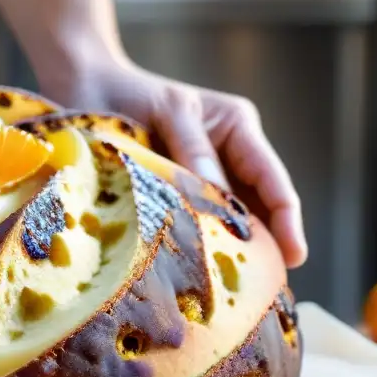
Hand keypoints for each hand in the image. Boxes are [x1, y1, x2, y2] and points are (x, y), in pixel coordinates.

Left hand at [45, 60, 307, 269]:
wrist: (83, 86)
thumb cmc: (128, 90)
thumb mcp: (170, 112)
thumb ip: (194, 149)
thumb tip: (218, 194)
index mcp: (238, 130)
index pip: (273, 182)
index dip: (287, 222)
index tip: (293, 257)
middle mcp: (224, 159)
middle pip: (253, 211)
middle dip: (259, 247)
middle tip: (262, 290)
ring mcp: (195, 182)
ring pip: (219, 224)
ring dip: (222, 253)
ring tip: (232, 291)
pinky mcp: (165, 198)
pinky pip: (185, 227)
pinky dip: (190, 248)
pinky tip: (189, 275)